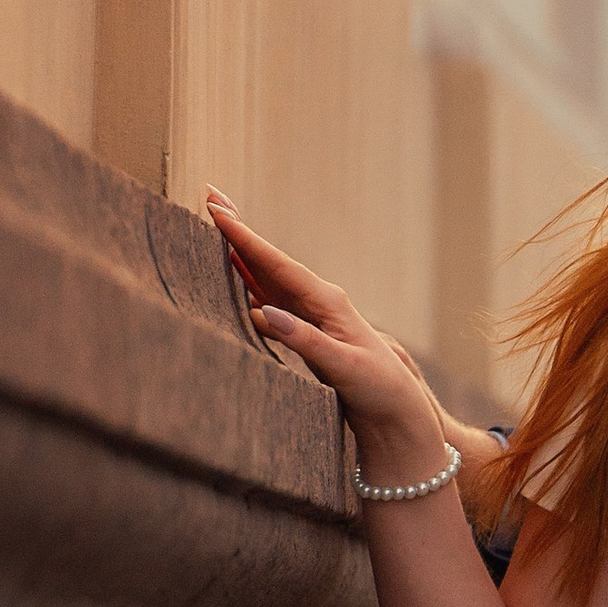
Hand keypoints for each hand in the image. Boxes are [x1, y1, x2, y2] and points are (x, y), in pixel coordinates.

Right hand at [206, 194, 446, 488]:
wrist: (396, 409)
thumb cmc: (377, 387)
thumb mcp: (344, 367)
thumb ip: (306, 341)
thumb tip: (266, 315)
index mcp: (327, 301)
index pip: (277, 264)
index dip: (245, 237)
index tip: (218, 210)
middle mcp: (317, 301)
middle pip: (268, 261)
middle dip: (239, 231)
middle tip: (211, 196)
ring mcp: (310, 315)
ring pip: (266, 278)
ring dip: (239, 254)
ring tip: (214, 228)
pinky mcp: (305, 332)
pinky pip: (268, 302)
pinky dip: (247, 286)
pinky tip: (230, 278)